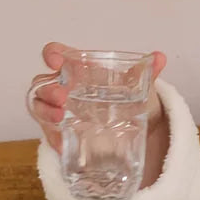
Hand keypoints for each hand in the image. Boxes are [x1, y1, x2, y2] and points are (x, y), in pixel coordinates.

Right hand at [27, 43, 167, 153]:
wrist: (131, 128)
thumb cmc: (125, 98)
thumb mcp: (137, 86)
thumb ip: (146, 72)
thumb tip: (160, 57)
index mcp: (77, 69)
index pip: (56, 54)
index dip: (52, 54)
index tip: (56, 60)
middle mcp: (63, 88)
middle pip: (43, 83)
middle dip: (48, 89)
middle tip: (62, 96)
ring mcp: (59, 111)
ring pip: (40, 107)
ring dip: (46, 111)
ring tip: (61, 118)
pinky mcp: (61, 133)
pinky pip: (50, 135)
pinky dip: (55, 139)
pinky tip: (63, 145)